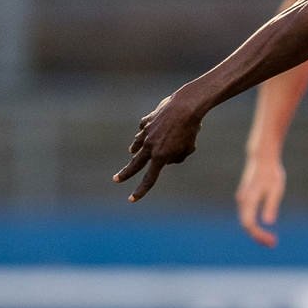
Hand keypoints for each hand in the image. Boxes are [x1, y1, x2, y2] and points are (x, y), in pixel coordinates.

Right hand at [114, 86, 207, 201]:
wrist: (185, 107)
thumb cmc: (190, 130)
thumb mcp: (188, 148)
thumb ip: (176, 157)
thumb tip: (165, 157)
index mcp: (160, 156)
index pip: (149, 178)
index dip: (141, 190)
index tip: (131, 200)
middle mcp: (149, 146)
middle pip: (135, 164)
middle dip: (125, 173)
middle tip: (116, 179)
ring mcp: (146, 133)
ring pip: (137, 145)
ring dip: (136, 150)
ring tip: (132, 153)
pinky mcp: (147, 121)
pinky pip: (143, 129)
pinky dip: (144, 132)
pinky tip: (145, 132)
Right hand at [236, 153, 286, 246]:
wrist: (262, 158)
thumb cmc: (271, 173)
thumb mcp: (276, 190)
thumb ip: (271, 205)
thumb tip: (268, 222)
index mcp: (249, 200)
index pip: (249, 224)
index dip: (258, 234)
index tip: (271, 241)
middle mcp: (243, 201)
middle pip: (246, 224)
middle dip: (258, 236)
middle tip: (273, 244)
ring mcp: (243, 200)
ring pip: (246, 220)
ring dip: (256, 232)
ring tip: (271, 240)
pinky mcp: (246, 198)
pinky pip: (247, 215)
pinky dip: (254, 224)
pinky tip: (264, 229)